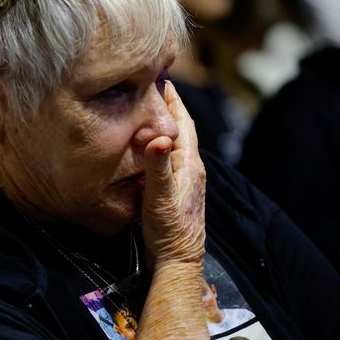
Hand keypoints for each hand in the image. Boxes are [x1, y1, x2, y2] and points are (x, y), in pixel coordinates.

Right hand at [141, 81, 205, 269]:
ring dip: (165, 124)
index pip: (183, 123)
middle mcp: (191, 168)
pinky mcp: (177, 190)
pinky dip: (160, 144)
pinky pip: (169, 157)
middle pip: (181, 129)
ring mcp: (185, 179)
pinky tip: (149, 146)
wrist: (178, 260)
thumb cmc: (169, 229)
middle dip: (169, 107)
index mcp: (189, 164)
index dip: (173, 100)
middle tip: (152, 88)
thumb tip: (159, 135)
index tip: (161, 78)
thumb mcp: (160, 196)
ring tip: (148, 110)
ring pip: (176, 143)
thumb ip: (158, 165)